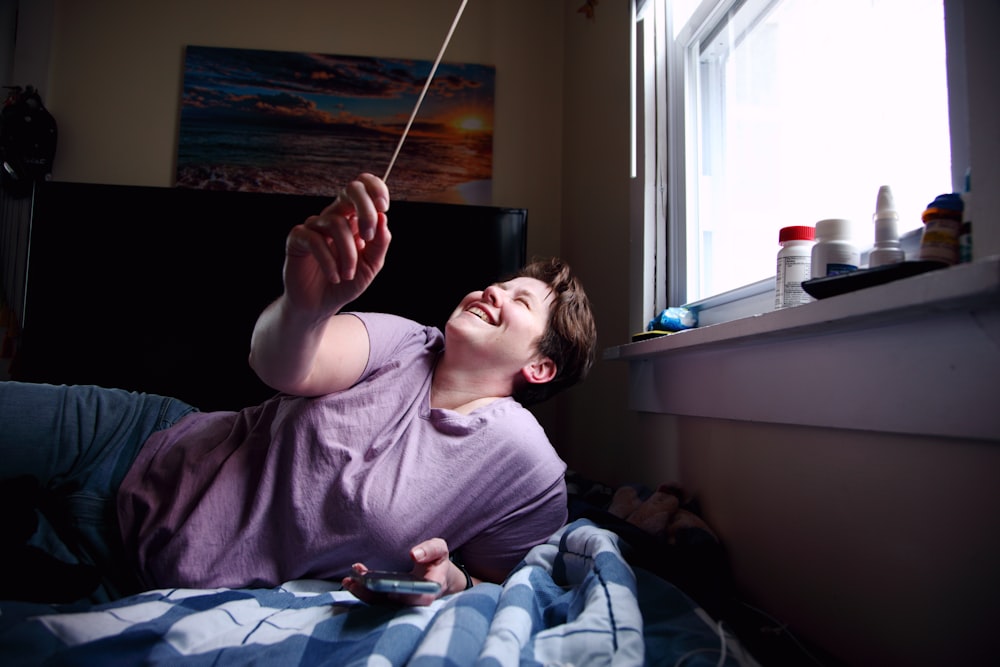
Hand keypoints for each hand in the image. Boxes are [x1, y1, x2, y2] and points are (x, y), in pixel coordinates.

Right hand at [283, 173, 390, 315]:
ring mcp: (315, 226)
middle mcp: (335, 217)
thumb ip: (379, 244)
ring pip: (336, 223)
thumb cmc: (346, 283)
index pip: (363, 188)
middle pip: (350, 190)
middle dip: (365, 209)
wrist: (320, 305)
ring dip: (348, 253)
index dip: (375, 188)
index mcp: (354, 219)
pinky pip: (315, 240)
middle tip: (369, 236)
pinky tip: (334, 277)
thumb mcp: (371, 266)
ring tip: (348, 275)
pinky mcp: (297, 238)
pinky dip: (328, 261)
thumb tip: (383, 218)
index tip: (384, 206)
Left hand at [341, 538, 466, 606]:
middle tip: (359, 580)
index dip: (405, 596)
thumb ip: (431, 550)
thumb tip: (415, 554)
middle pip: (394, 603)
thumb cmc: (437, 562)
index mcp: (429, 591)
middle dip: (375, 593)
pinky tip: (350, 581)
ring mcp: (399, 603)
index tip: (392, 591)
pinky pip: (375, 599)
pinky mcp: (389, 601)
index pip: (418, 598)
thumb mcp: (439, 550)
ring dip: (364, 593)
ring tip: (349, 580)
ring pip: (381, 603)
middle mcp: (412, 602)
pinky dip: (362, 591)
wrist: (435, 575)